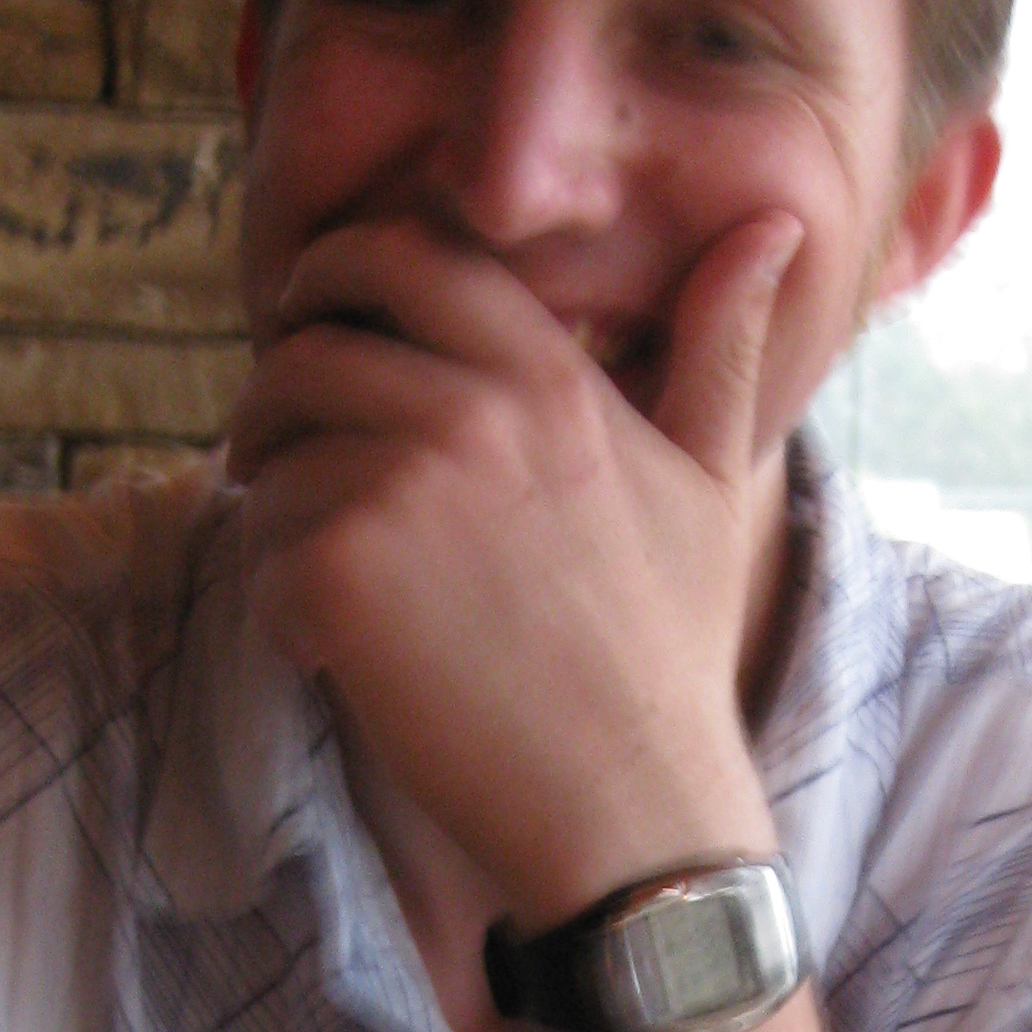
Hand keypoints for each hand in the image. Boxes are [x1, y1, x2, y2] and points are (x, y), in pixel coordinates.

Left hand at [224, 210, 802, 921]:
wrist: (630, 805)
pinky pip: (258, 549)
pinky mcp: (339, 569)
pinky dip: (276, 607)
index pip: (407, 257)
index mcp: (549, 377)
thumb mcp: (711, 485)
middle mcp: (472, 410)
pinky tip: (333, 657)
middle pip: (308, 348)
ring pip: (270, 455)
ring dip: (271, 512)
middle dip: (271, 396)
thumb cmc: (667, 656)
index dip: (336, 274)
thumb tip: (773, 227)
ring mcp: (401, 484)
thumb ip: (722, 350)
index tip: (310, 320)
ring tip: (316, 576)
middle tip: (266, 454)